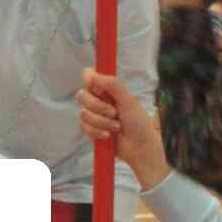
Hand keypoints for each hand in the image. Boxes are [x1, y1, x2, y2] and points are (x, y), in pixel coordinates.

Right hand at [77, 69, 167, 187]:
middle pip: (82, 95)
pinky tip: (108, 136)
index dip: (89, 79)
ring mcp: (94, 115)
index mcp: (108, 89)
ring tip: (116, 127)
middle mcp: (98, 100)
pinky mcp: (91, 130)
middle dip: (98, 106)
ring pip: (83, 113)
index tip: (95, 87)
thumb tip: (93, 74)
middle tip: (114, 113)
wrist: (139, 147)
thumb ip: (112, 84)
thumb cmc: (138, 123)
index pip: (89, 76)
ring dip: (101, 122)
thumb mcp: (129, 100)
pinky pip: (85, 128)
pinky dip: (98, 132)